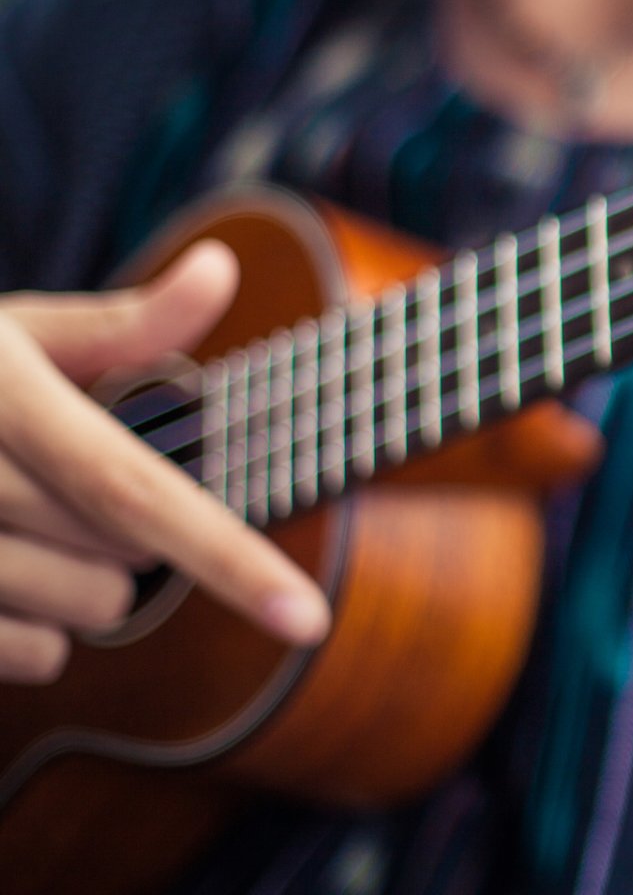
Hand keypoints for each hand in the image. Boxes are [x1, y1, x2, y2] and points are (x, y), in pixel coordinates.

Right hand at [0, 242, 331, 683]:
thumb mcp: (12, 336)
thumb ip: (121, 323)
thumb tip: (219, 268)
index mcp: (2, 402)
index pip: (132, 492)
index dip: (231, 559)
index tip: (311, 618)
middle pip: (127, 555)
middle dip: (137, 527)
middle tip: (75, 480)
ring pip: (89, 611)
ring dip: (87, 581)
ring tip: (32, 524)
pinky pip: (34, 655)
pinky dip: (39, 629)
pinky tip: (6, 571)